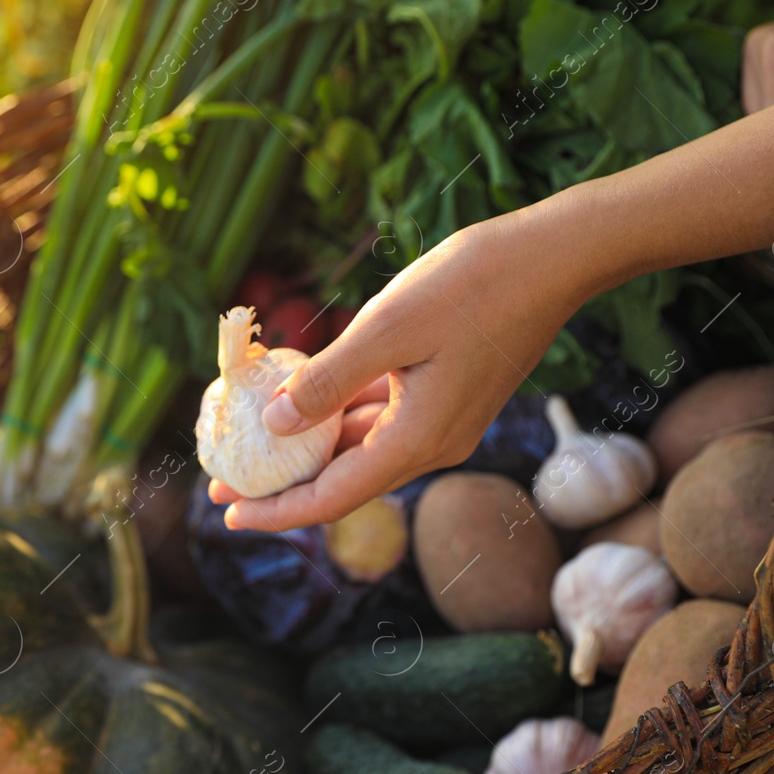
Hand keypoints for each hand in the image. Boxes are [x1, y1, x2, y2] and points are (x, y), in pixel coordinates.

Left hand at [212, 207, 590, 531]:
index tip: (228, 515)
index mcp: (419, 439)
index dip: (277, 510)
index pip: (334, 496)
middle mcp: (432, 443)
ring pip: (361, 450)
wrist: (553, 258)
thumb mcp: (388, 329)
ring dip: (307, 452)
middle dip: (282, 488)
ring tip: (250, 449)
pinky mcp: (446, 395)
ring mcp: (442, 421)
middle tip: (221, 488)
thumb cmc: (473, 285)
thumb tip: (273, 424)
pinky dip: (338, 417)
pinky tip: (300, 403)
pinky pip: (381, 420)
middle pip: (343, 482)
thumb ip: (328, 381)